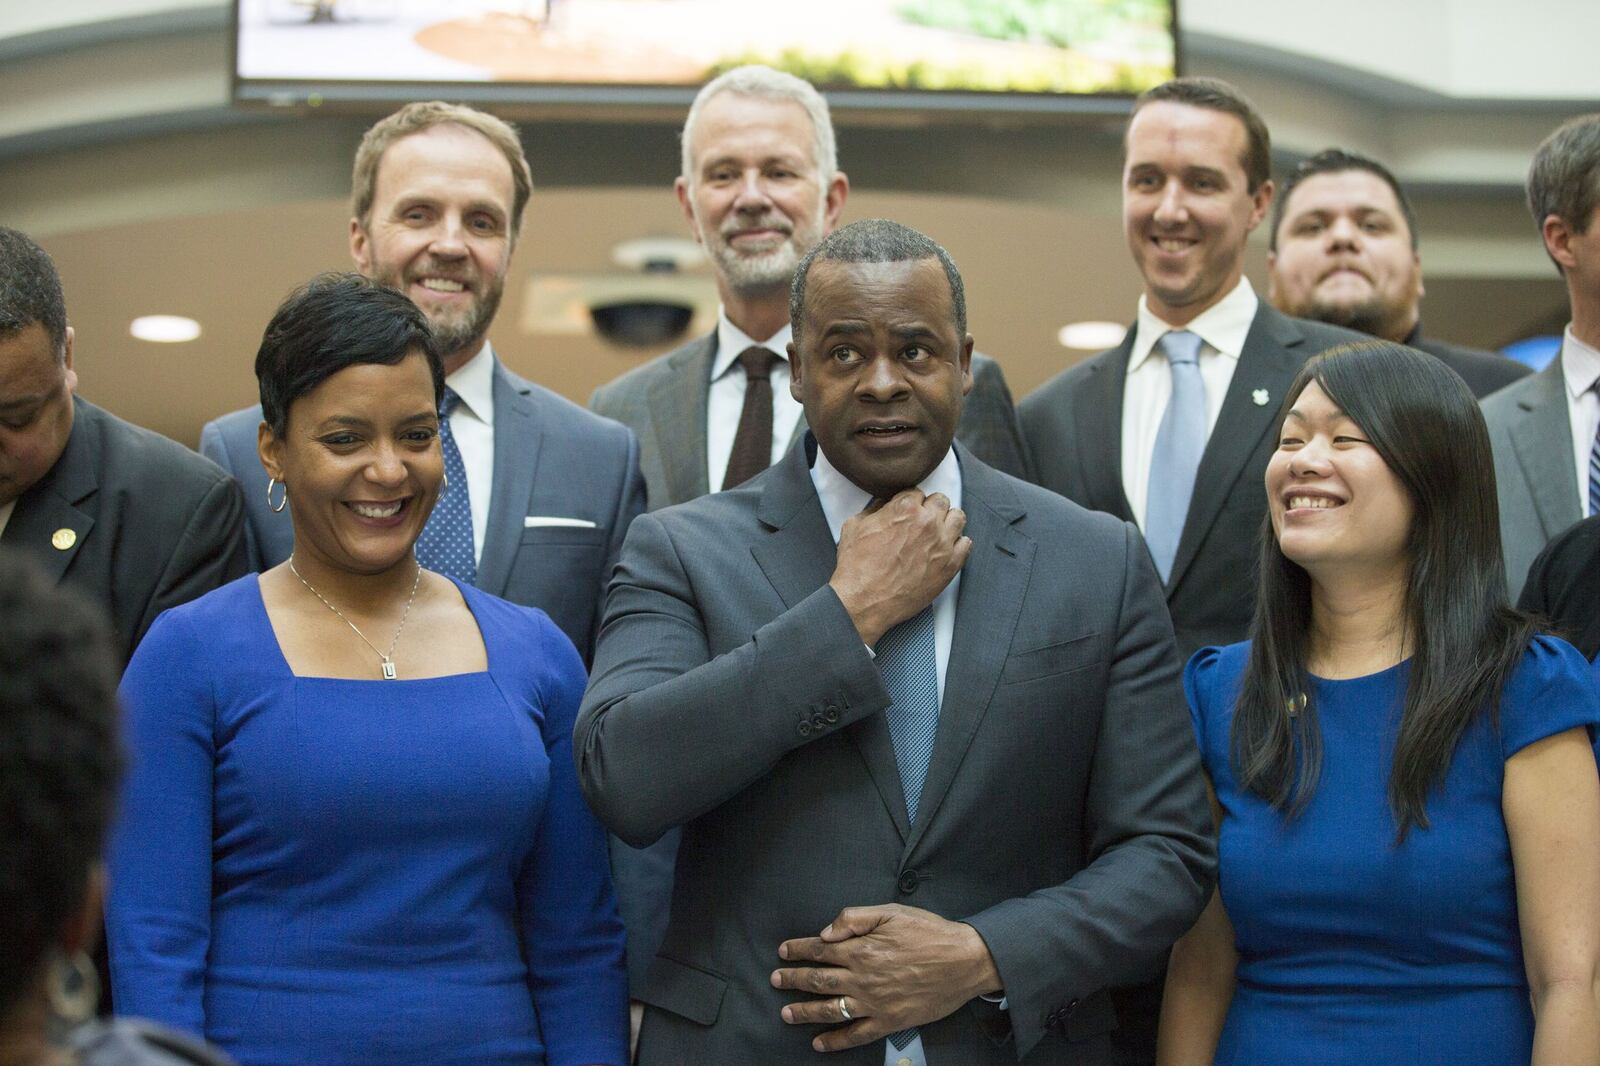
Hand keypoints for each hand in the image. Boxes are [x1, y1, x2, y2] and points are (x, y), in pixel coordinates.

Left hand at [770, 904, 1001, 1051]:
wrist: (964, 962)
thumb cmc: (930, 933)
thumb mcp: (892, 911)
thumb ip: (855, 918)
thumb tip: (826, 931)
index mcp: (861, 949)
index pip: (820, 949)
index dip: (798, 950)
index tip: (783, 951)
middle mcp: (862, 978)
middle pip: (818, 980)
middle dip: (793, 979)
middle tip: (775, 980)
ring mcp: (873, 1003)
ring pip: (829, 1009)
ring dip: (804, 1011)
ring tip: (786, 1013)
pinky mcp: (888, 1022)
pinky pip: (855, 1035)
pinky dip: (835, 1042)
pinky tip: (818, 1043)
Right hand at [828, 491, 970, 645]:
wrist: (864, 601)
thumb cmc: (856, 567)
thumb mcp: (854, 526)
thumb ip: (874, 509)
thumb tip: (884, 505)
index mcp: (905, 508)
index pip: (917, 493)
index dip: (910, 503)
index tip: (906, 514)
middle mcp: (928, 522)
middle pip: (941, 501)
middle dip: (930, 509)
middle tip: (921, 523)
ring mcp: (942, 543)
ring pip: (958, 518)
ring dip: (947, 522)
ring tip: (936, 534)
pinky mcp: (950, 565)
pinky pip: (966, 544)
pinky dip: (957, 544)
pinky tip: (944, 550)